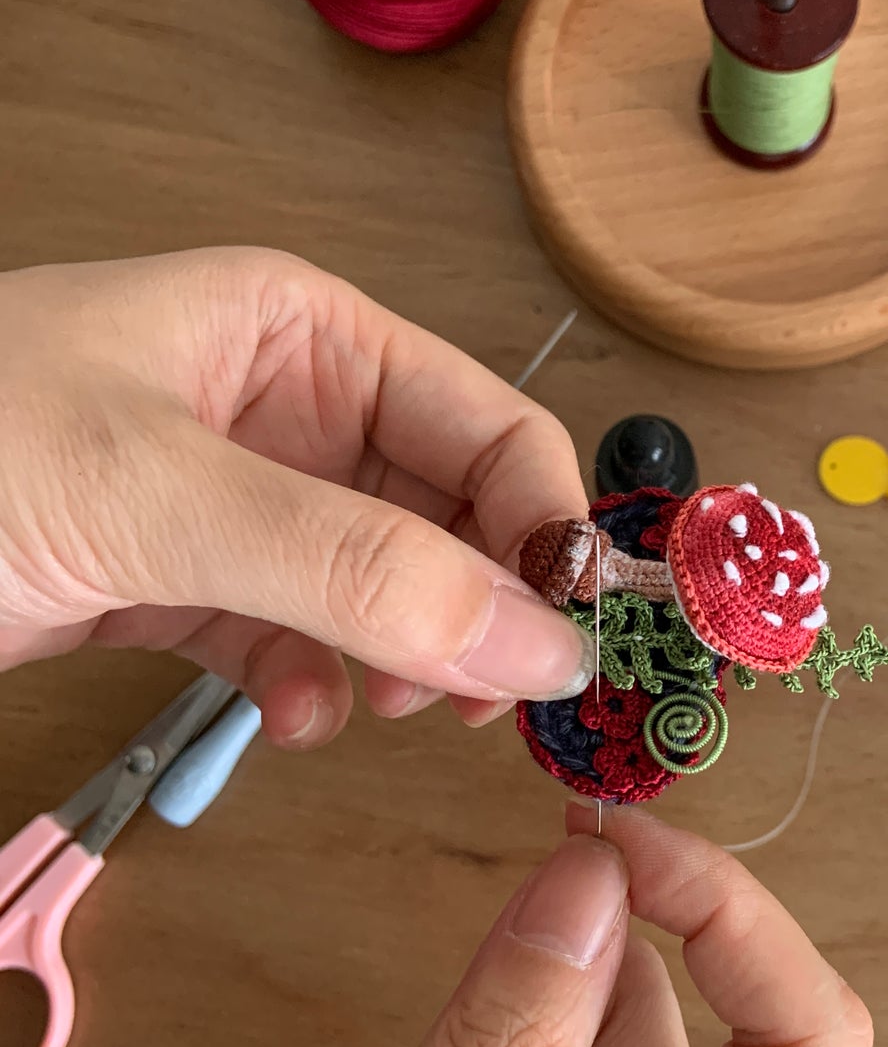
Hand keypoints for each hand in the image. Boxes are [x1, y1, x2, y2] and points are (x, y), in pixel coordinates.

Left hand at [0, 248, 591, 742]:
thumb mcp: (161, 493)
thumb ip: (355, 567)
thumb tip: (538, 643)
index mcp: (300, 332)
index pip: (484, 423)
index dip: (540, 527)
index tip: (568, 639)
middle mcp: (282, 408)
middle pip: (444, 514)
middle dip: (468, 608)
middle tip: (479, 705)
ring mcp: (231, 500)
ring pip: (377, 587)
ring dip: (393, 658)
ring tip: (371, 708)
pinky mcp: (178, 578)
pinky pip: (293, 634)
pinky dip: (307, 683)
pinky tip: (284, 714)